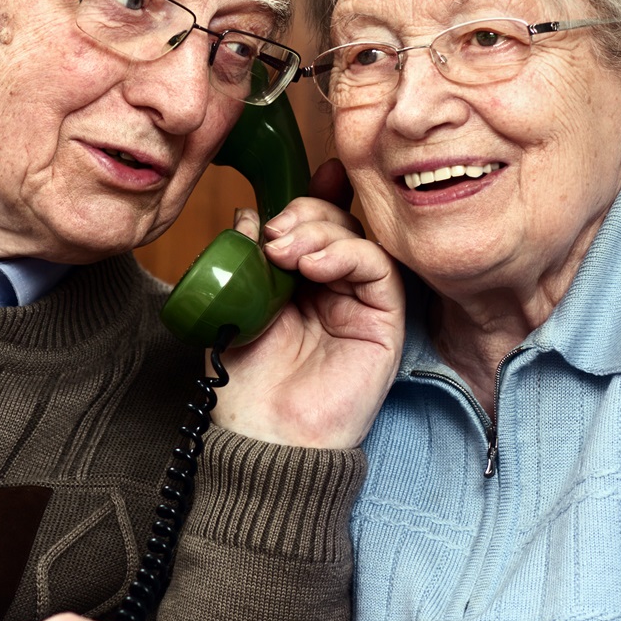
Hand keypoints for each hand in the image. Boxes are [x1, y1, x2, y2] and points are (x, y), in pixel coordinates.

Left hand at [213, 157, 402, 448]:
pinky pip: (380, 272)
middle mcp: (335, 290)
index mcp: (300, 283)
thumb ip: (243, 259)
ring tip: (285, 252)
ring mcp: (361, 306)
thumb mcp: (234, 307)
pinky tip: (315, 266)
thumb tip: (249, 213)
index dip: (309, 200)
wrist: (265, 436)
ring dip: (322, 232)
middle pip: (341, 225)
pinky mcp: (385, 324)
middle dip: (307, 213)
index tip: (291, 184)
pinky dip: (349, 255)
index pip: (314, 227)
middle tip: (275, 231)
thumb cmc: (247, 384)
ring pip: (361, 241)